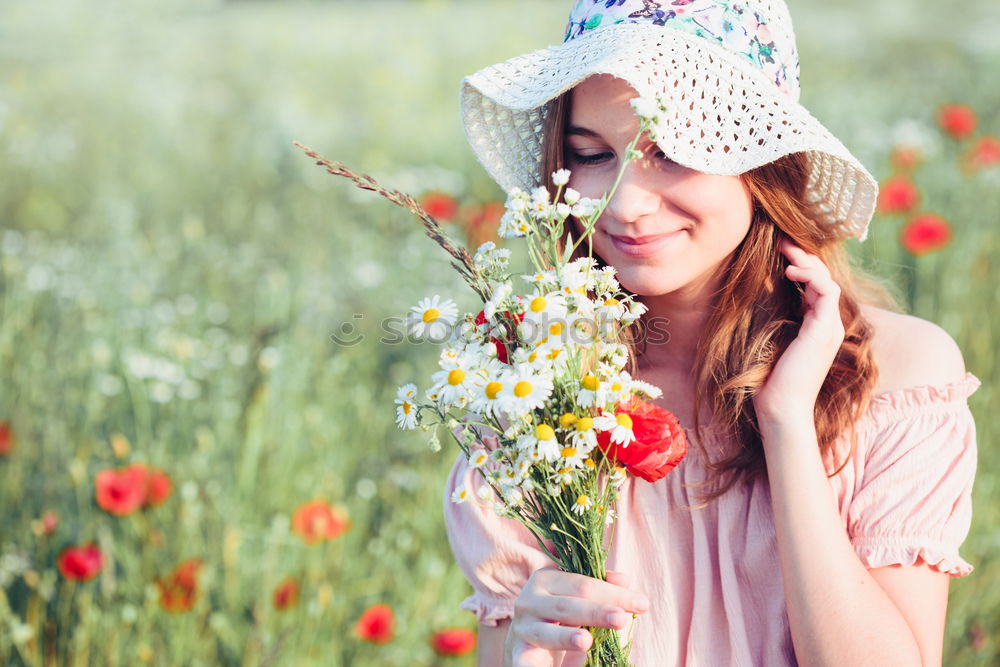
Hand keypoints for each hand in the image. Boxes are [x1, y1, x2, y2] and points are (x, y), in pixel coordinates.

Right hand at [504, 568, 649, 666]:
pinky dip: (533, 665)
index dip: (612, 593)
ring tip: (586, 642)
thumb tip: (624, 579)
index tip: (641, 604)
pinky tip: (549, 666)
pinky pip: (526, 660)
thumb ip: (598, 587)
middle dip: (596, 611)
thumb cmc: (558, 614)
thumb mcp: (576, 596)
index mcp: (546, 578)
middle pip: (568, 605)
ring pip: (547, 632)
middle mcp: (530, 600)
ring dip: (565, 637)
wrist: (525, 639)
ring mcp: (522, 627)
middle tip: (621, 618)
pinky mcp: (517, 653)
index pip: (584, 584)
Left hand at [752, 238, 844, 422]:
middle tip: (783, 240)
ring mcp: (829, 328)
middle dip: (805, 256)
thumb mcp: (771, 343)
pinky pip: (827, 291)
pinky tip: (790, 271)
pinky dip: (811, 277)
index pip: (817, 286)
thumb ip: (774, 322)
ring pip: (828, 280)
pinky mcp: (823, 331)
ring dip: (807, 261)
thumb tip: (756, 300)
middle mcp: (828, 325)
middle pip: (824, 278)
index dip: (802, 265)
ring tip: (786, 251)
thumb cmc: (770, 382)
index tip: (781, 250)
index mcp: (818, 328)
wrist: (781, 409)